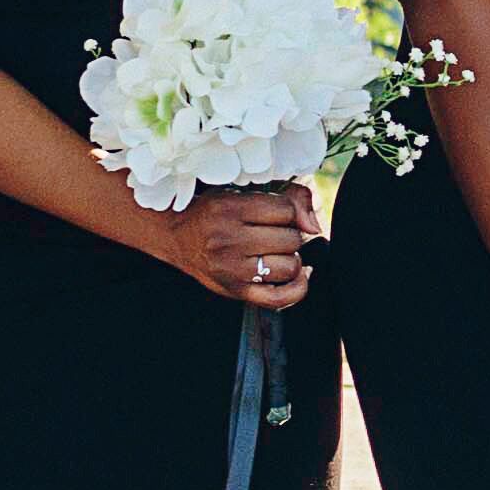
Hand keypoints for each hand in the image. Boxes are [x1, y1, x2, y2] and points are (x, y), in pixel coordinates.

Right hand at [142, 179, 317, 309]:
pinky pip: (279, 298)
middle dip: (289, 234)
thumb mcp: (241, 190)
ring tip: (275, 251)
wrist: (175, 235)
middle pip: (290, 239)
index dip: (289, 211)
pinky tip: (298, 275)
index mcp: (229, 208)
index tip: (276, 213)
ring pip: (289, 266)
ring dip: (290, 258)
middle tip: (273, 233)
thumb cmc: (213, 211)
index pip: (286, 210)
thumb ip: (287, 196)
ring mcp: (231, 269)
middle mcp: (228, 240)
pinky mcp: (234, 291)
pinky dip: (297, 288)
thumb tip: (313, 226)